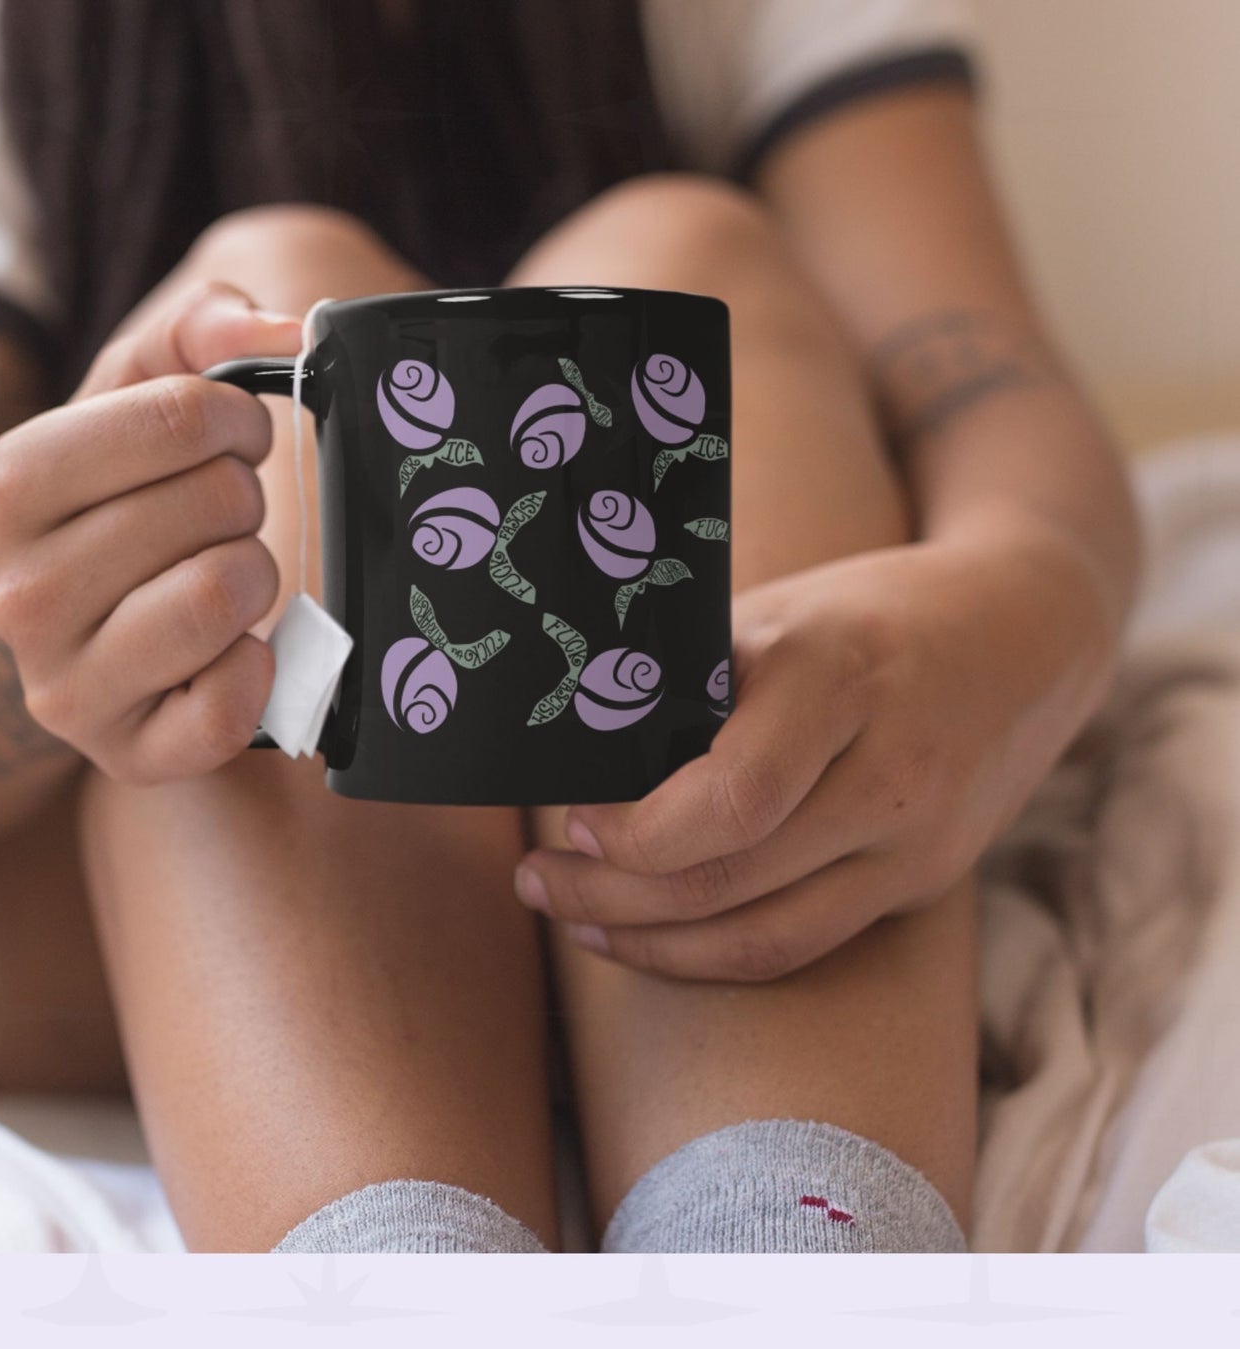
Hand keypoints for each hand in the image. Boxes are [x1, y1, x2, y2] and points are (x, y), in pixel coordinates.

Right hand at [0, 281, 302, 781]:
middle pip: (218, 503)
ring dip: (254, 574)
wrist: (61, 630)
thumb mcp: (131, 397)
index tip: (228, 438)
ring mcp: (67, 685)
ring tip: (220, 576)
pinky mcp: (125, 754)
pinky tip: (230, 652)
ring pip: (228, 592)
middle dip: (242, 499)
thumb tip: (282, 330)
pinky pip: (231, 706)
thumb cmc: (112, 500)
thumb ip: (200, 330)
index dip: (237, 419)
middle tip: (217, 517)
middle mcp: (19, 592)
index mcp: (10, 486)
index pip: (185, 416)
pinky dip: (257, 670)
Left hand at [515, 530, 1112, 980]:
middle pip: (733, 879)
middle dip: (612, 895)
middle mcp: (890, 773)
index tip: (569, 821)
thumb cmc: (873, 612)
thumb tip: (576, 741)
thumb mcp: (781, 611)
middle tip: (534, 879)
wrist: (1030, 635)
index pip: (733, 796)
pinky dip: (717, 954)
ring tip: (575, 919)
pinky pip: (805, 943)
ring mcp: (917, 842)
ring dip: (653, 944)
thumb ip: (694, 676)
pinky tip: (655, 938)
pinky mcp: (922, 884)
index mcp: (843, 678)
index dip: (637, 831)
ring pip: (766, 936)